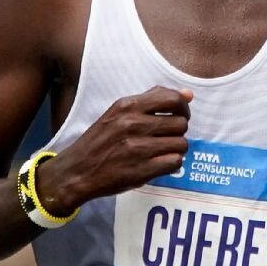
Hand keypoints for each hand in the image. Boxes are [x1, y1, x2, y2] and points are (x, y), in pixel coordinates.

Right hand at [36, 86, 192, 215]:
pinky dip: (172, 164)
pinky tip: (160, 163)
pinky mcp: (141, 170)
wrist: (76, 171)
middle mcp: (132, 124)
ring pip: (182, 144)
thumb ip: (153, 100)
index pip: (173, 99)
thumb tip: (189, 94)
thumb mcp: (119, 112)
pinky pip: (175, 162)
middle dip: (178, 131)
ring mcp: (137, 148)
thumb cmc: (100, 140)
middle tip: (166, 137)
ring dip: (176, 149)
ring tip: (162, 151)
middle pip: (181, 123)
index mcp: (127, 106)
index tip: (178, 115)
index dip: (183, 108)